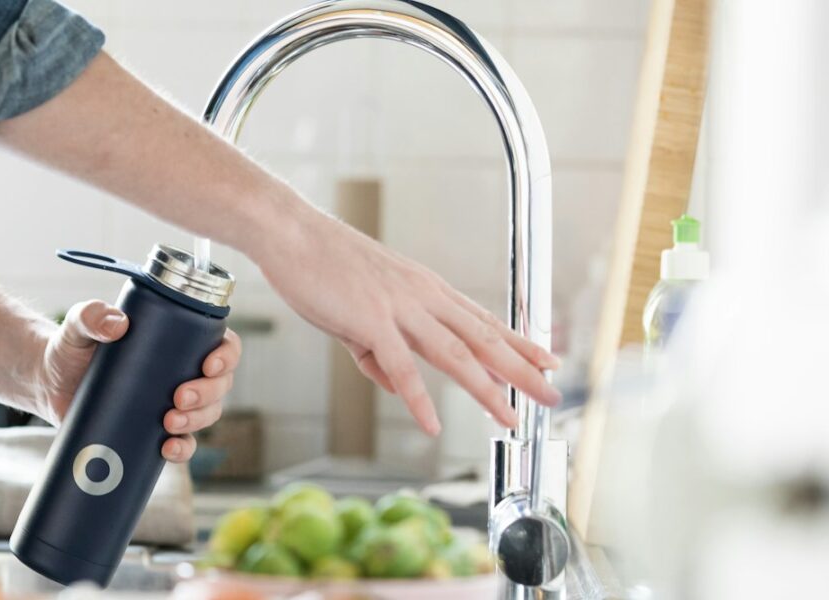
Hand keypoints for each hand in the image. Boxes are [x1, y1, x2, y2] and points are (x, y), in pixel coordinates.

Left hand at [34, 299, 241, 462]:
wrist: (49, 383)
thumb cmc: (70, 347)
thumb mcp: (78, 326)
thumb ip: (90, 315)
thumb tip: (116, 324)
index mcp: (178, 340)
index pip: (221, 343)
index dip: (227, 356)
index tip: (208, 365)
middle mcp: (182, 371)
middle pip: (220, 385)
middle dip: (208, 394)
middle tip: (179, 397)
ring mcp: (171, 403)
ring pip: (207, 415)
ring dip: (198, 421)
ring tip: (169, 423)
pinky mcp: (154, 431)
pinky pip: (182, 444)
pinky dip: (182, 450)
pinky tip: (167, 449)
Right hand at [255, 204, 560, 434]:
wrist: (290, 233)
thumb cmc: (320, 265)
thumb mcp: (357, 311)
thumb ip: (377, 351)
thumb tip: (393, 384)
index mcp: (424, 288)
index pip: (482, 319)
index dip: (518, 342)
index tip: (546, 359)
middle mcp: (422, 296)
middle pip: (483, 338)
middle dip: (522, 369)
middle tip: (552, 393)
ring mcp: (399, 307)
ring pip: (455, 354)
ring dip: (487, 389)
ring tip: (510, 417)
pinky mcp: (370, 320)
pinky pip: (401, 367)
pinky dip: (418, 398)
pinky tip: (432, 423)